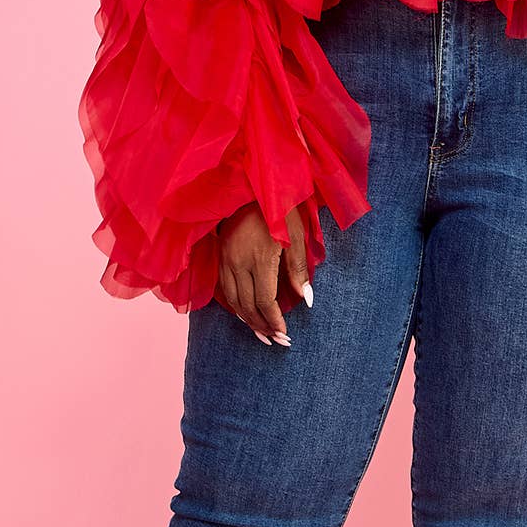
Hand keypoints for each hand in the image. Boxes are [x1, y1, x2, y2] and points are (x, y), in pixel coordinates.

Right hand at [216, 200, 312, 345]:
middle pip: (247, 306)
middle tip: (276, 340)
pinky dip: (235, 306)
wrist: (250, 185)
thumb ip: (299, 269)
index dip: (274, 320)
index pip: (264, 301)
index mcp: (260, 258)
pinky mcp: (220, 255)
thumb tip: (306, 299)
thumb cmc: (279, 208)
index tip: (284, 333)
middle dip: (262, 326)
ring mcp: (226, 259)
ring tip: (262, 334)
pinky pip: (224, 289)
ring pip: (232, 301)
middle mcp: (238, 262)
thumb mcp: (296, 236)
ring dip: (247, 320)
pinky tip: (245, 314)